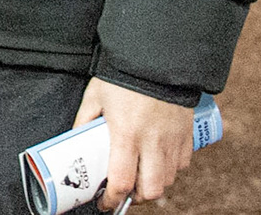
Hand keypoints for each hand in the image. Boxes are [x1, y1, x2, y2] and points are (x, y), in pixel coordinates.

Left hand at [73, 77, 194, 209]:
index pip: (121, 180)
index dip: (112, 199)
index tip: (104, 203)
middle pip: (150, 190)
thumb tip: (74, 139)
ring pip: (168, 180)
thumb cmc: (123, 76)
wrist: (158, 59)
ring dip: (153, 185)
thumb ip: (84, 119)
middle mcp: (152, 143)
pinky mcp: (187, 136)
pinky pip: (182, 165)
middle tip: (124, 192)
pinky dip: (170, 171)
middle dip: (136, 198)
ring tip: (139, 178)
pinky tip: (158, 164)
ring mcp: (172, 141)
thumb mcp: (95, 96)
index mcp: (126, 135)